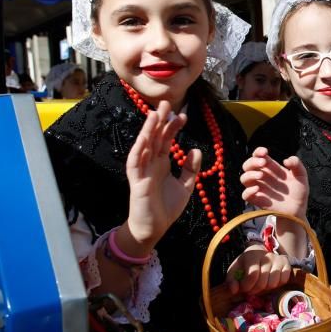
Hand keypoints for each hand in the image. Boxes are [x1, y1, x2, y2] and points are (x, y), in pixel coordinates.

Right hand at [119, 100, 201, 256]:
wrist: (154, 228)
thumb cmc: (166, 208)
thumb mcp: (185, 186)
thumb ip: (191, 169)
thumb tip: (195, 150)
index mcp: (161, 163)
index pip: (166, 139)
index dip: (173, 127)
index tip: (183, 115)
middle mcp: (150, 163)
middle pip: (155, 138)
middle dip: (160, 121)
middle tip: (167, 103)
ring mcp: (142, 171)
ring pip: (144, 146)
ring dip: (148, 131)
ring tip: (154, 115)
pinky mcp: (137, 182)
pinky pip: (135, 164)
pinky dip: (138, 151)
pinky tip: (142, 140)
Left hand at [226, 245, 292, 294]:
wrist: (258, 254)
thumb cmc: (245, 265)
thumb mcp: (234, 270)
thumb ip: (231, 281)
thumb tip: (234, 290)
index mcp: (252, 254)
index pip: (253, 274)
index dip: (247, 286)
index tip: (243, 288)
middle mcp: (267, 255)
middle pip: (263, 281)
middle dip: (255, 290)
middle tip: (251, 290)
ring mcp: (278, 259)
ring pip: (274, 283)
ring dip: (265, 289)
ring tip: (260, 286)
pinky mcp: (286, 263)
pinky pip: (283, 280)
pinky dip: (277, 285)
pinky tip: (269, 282)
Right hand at [241, 147, 308, 216]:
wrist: (298, 209)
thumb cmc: (298, 191)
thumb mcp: (301, 175)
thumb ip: (297, 164)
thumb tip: (286, 160)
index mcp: (271, 168)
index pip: (258, 156)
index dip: (258, 152)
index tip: (265, 152)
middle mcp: (262, 177)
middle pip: (247, 165)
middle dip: (253, 161)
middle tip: (263, 162)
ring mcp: (258, 188)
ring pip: (244, 178)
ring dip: (250, 174)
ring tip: (261, 175)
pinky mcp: (257, 199)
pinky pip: (245, 195)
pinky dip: (248, 191)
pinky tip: (258, 189)